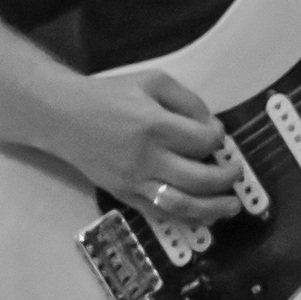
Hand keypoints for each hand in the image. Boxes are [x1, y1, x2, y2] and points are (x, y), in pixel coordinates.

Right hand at [55, 68, 240, 221]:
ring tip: (232, 206)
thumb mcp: (152, 81)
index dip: (219, 139)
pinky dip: (186, 218)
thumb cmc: (109, 95)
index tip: (216, 135)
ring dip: (213, 209)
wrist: (64, 118)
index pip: (204, 141)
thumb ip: (187, 100)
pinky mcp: (124, 195)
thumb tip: (211, 126)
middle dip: (227, 178)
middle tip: (236, 172)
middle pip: (200, 179)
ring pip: (182, 205)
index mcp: (155, 125)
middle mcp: (146, 158)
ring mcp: (134, 181)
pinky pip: (159, 213)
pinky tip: (203, 216)